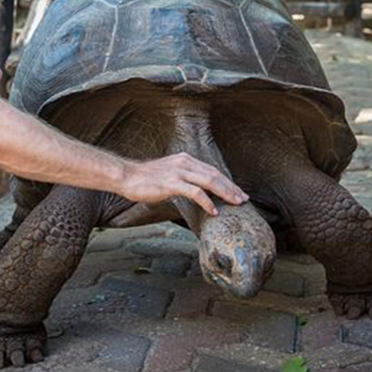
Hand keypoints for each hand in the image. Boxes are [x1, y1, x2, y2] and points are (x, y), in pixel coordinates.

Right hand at [119, 153, 248, 215]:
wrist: (126, 176)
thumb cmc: (144, 179)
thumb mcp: (168, 174)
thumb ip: (183, 179)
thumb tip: (195, 191)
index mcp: (185, 159)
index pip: (212, 170)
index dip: (227, 181)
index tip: (238, 191)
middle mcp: (184, 162)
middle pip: (215, 175)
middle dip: (231, 187)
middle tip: (244, 199)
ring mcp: (179, 172)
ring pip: (210, 181)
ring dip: (226, 193)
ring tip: (236, 204)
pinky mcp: (172, 183)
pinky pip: (196, 193)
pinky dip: (207, 202)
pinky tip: (214, 211)